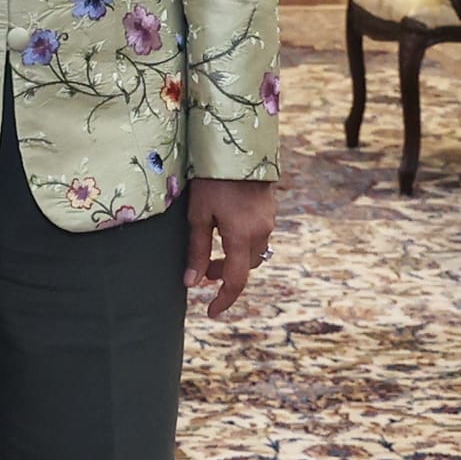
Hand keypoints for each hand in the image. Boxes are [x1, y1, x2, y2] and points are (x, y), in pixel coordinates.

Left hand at [186, 176, 275, 316]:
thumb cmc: (212, 180)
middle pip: (245, 267)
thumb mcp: (199, 215)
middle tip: (203, 272)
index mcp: (242, 237)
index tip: (211, 312)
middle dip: (225, 274)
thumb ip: (197, 250)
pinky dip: (241, 243)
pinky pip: (258, 236)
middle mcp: (261, 232)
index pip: (235, 281)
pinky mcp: (269, 209)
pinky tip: (225, 231)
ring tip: (212, 252)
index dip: (224, 300)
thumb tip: (192, 283)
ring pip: (253, 252)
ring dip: (234, 258)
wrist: (238, 147)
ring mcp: (268, 220)